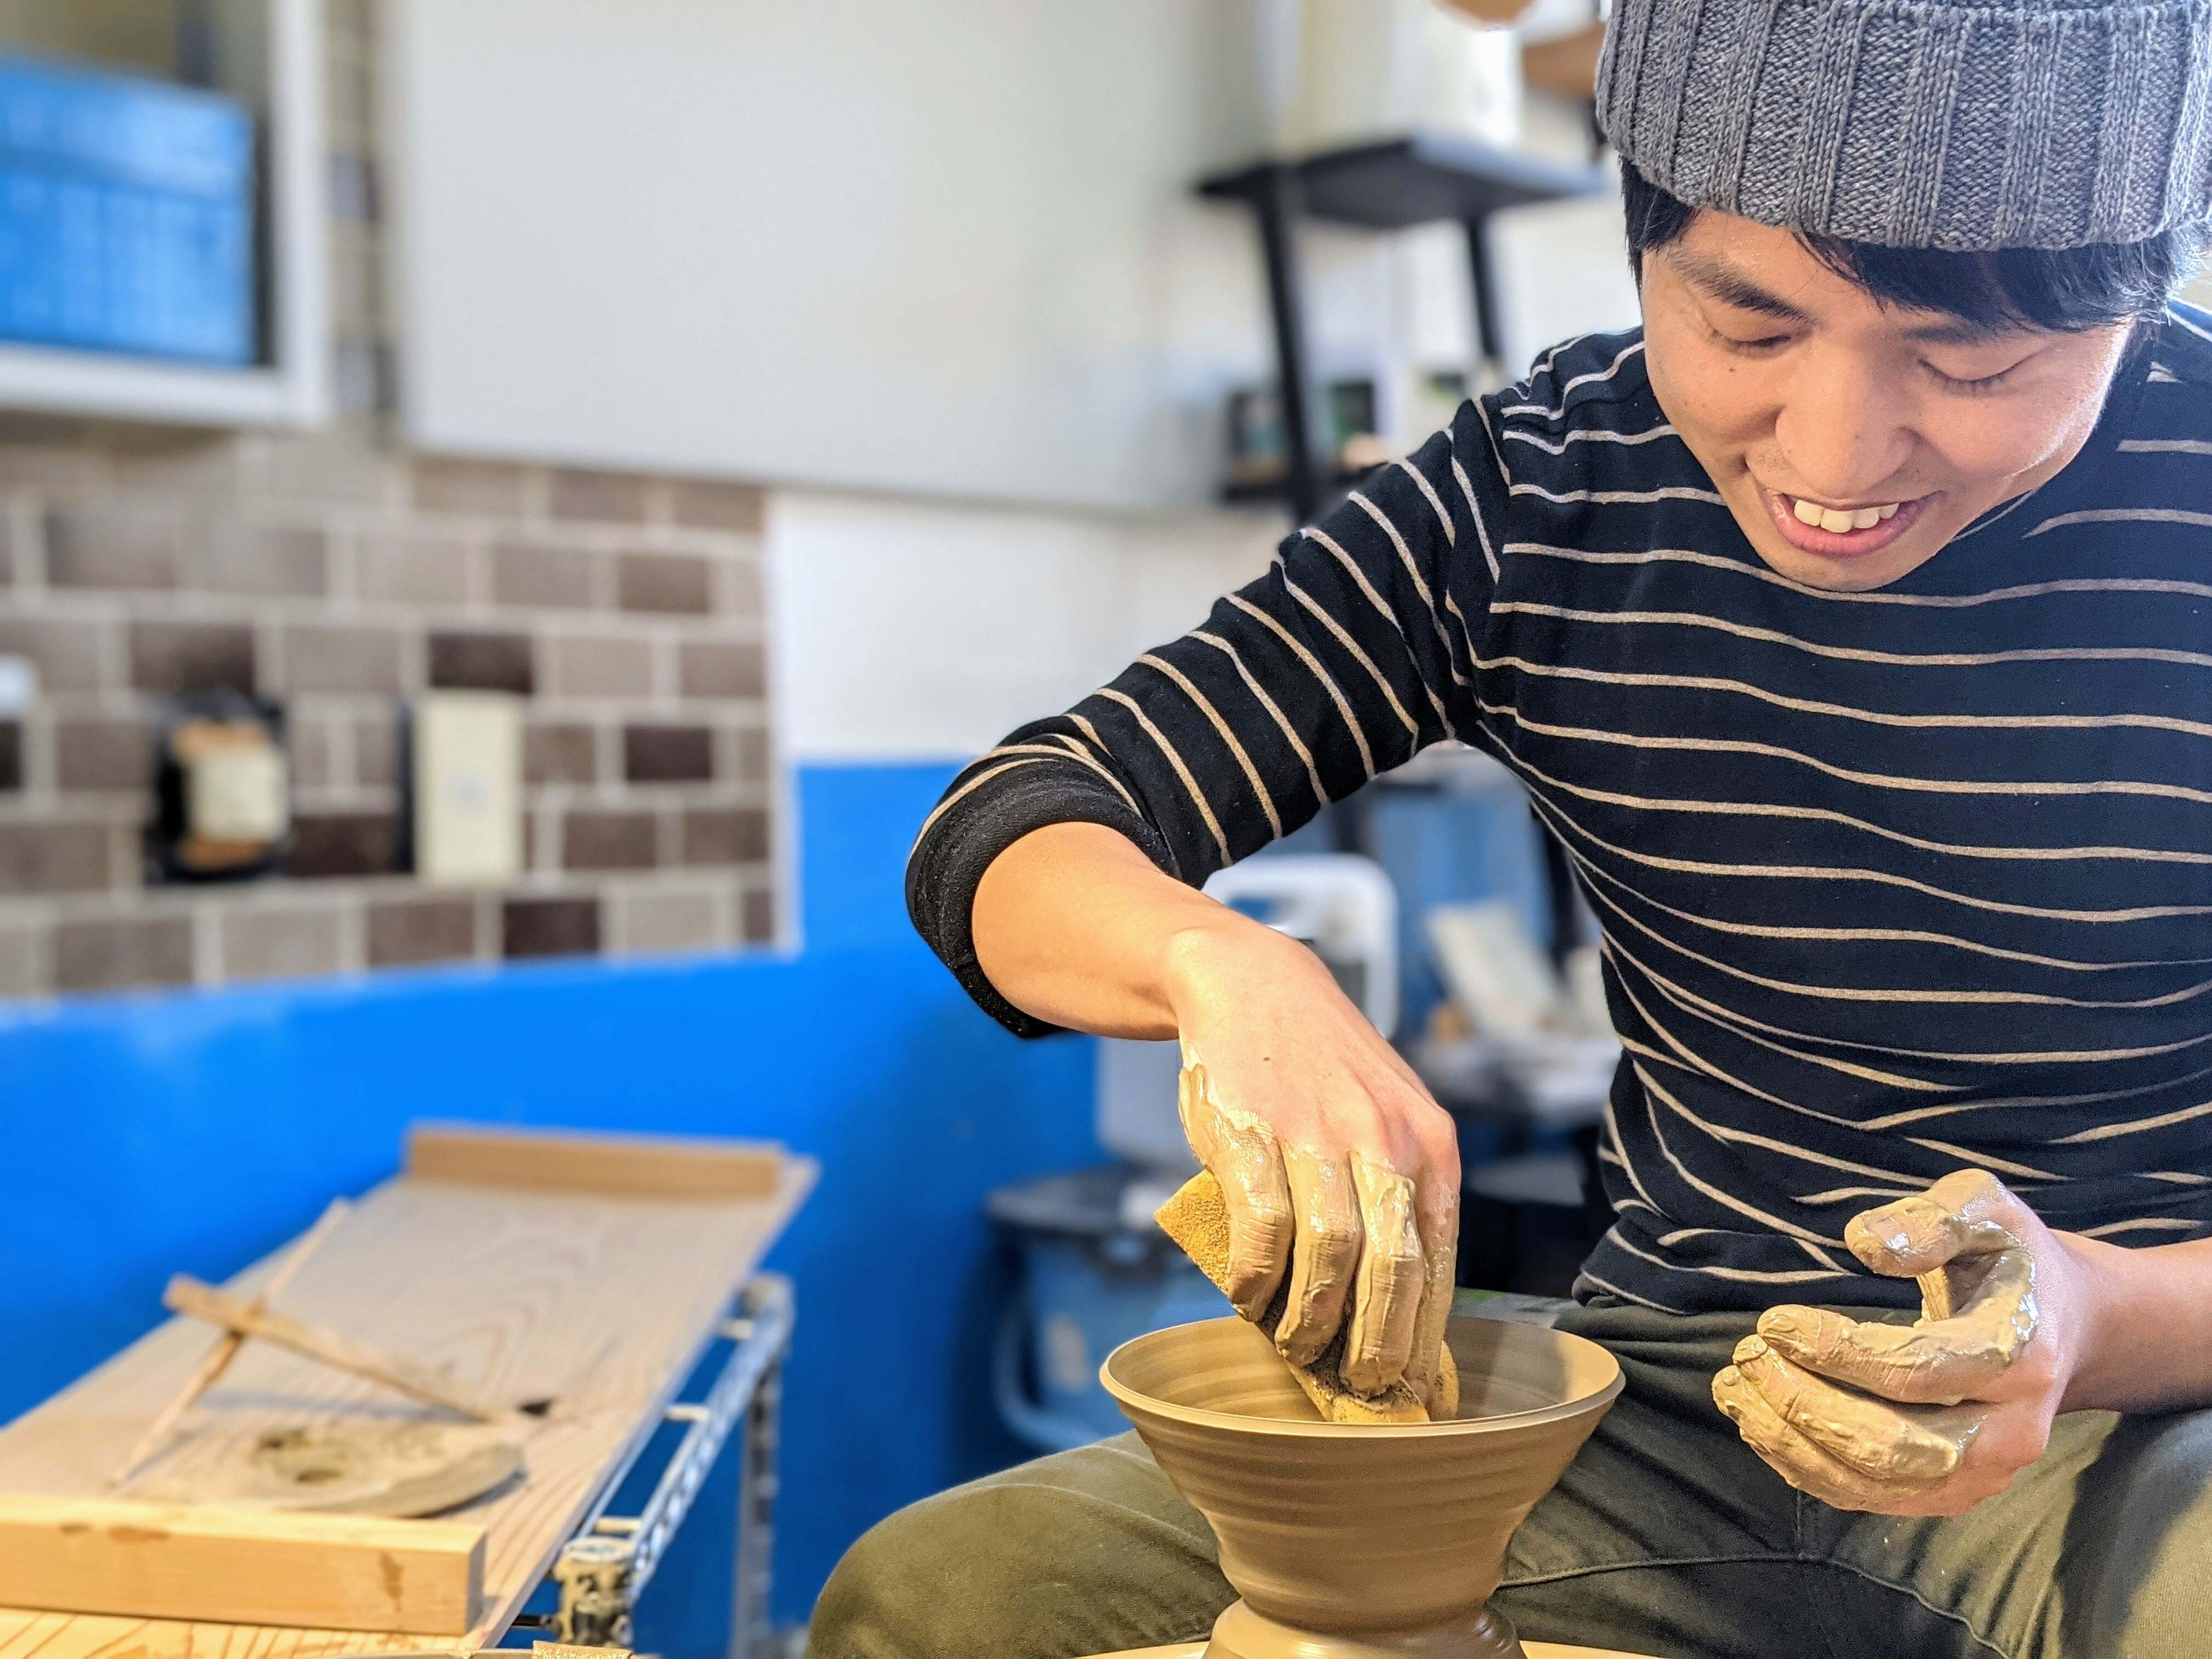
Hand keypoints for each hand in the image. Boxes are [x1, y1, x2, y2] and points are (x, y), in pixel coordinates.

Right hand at [1167, 922, 1459, 1404]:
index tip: (1408, 1385)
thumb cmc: (1318, 1070)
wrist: (1251, 983)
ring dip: (1313, 1318)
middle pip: (1394, 1268)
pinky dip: (1257, 1277)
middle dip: (1379, 1343)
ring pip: (1334, 1255)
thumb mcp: (1383, 1115)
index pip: (1438, 1260)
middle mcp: (1386, 1137)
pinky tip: (1248, 1296)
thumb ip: (1395, 1192)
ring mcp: (1319, 1133)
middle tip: (1359, 1385)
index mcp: (1430, 1142)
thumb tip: (1392, 1304)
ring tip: (1295, 1344)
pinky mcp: (1255, 1132)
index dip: (1423, 1334)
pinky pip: (1265, 1228)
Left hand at [1712, 1169, 2095, 1515]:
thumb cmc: (2009, 1257)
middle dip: (1805, 1406)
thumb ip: (1930, 1218)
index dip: (1837, 1352)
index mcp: (2021, 1355)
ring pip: (1878, 1484)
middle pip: (1895, 1443)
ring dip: (1793, 1444)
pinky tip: (1758, 1424)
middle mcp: (2013, 1432)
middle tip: (1745, 1358)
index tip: (1773, 1322)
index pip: (1916, 1371)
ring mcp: (1985, 1474)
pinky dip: (1806, 1469)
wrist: (2064, 1324)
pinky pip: (1872, 1499)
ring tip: (1734, 1391)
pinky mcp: (1954, 1493)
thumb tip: (1866, 1243)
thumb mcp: (1983, 1208)